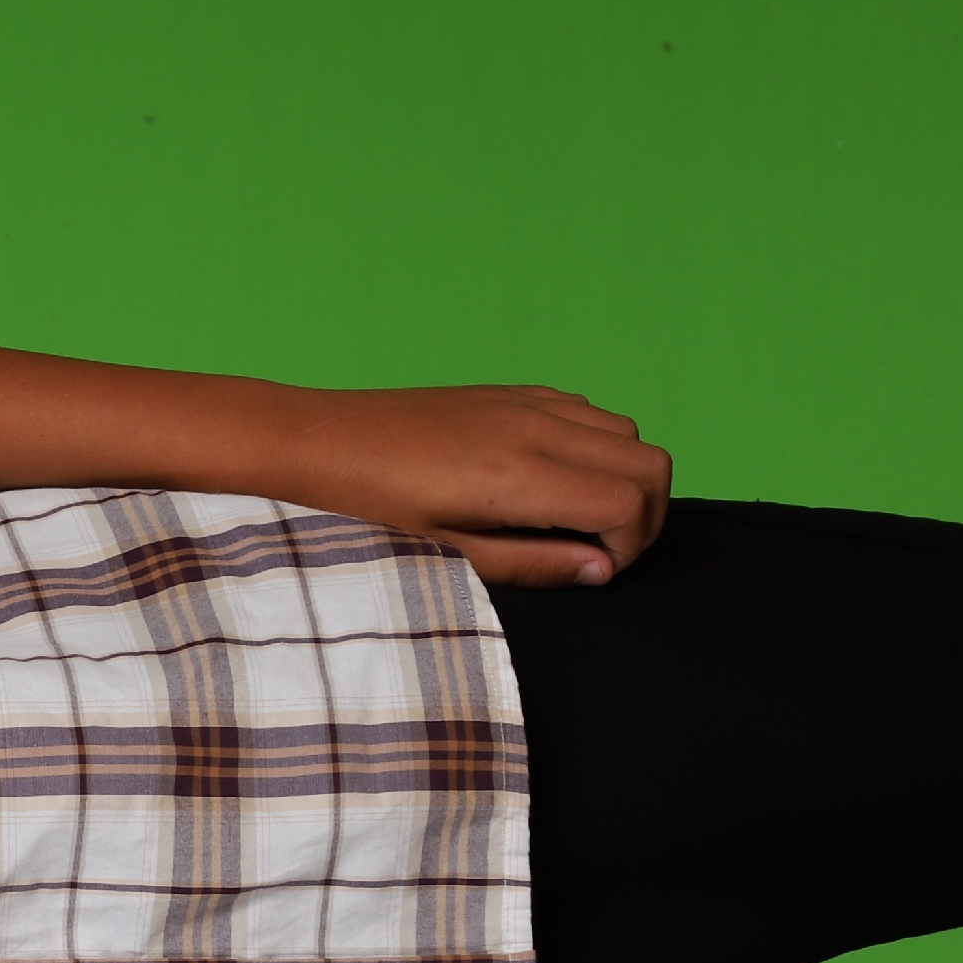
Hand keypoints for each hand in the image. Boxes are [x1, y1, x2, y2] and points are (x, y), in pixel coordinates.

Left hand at [244, 385, 672, 586]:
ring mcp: (524, 402)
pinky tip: (547, 482)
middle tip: (603, 552)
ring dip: (622, 477)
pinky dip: (593, 447)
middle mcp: (535, 427)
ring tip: (576, 520)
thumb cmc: (364, 508)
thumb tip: (602, 569)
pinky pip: (585, 410)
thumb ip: (532, 563)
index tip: (594, 570)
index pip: (631, 501)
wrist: (311, 441)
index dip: (631, 546)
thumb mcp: (444, 553)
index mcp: (519, 474)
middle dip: (646, 514)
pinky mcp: (508, 391)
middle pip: (651, 462)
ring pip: (626, 432)